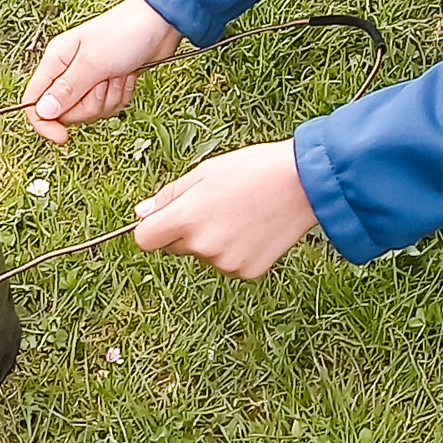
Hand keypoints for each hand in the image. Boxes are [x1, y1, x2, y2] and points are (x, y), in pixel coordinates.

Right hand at [22, 0, 183, 143]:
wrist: (159, 23)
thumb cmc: (124, 32)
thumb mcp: (93, 62)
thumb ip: (67, 90)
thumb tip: (42, 112)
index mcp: (55, 61)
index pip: (34, 102)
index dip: (45, 123)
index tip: (63, 137)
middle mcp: (68, 71)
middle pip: (66, 112)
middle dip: (90, 104)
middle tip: (103, 82)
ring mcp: (89, 78)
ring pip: (90, 111)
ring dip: (109, 98)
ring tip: (118, 74)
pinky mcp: (108, 83)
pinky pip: (109, 106)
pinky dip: (121, 95)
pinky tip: (127, 76)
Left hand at [132, 141, 318, 278]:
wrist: (303, 184)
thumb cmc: (252, 169)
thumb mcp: (204, 172)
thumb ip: (168, 196)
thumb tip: (140, 215)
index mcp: (185, 219)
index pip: (144, 240)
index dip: (152, 227)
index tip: (165, 218)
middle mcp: (202, 247)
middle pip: (175, 247)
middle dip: (185, 231)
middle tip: (216, 206)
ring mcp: (225, 263)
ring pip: (204, 255)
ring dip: (213, 241)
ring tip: (241, 213)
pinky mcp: (247, 272)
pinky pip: (228, 264)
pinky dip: (236, 251)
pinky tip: (254, 229)